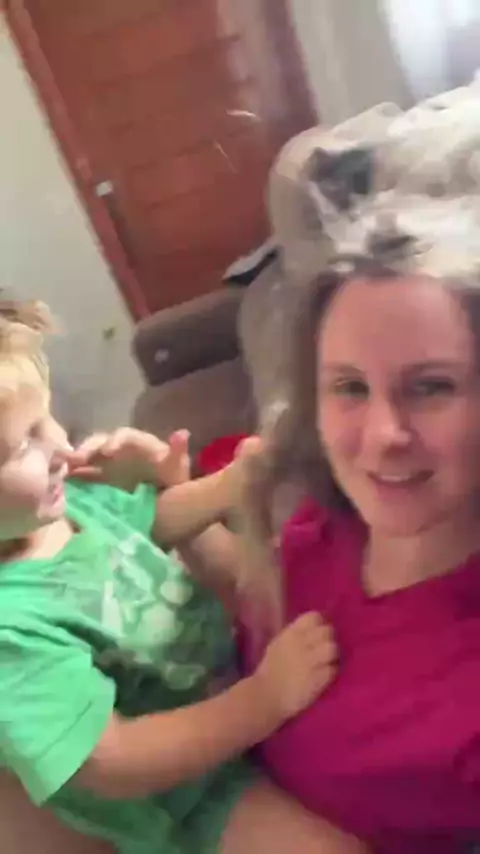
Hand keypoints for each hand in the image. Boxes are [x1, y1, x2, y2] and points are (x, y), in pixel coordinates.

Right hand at [68, 428, 190, 490]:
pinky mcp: (97, 480)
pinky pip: (81, 476)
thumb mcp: (177, 468)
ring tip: (61, 472)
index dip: (114, 441)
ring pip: (86, 458)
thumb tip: (182, 433)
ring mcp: (105, 465)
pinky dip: (71, 480)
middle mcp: (118, 450)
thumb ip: (177, 452)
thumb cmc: (172, 481)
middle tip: (73, 461)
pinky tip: (62, 486)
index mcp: (138, 443)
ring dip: (74, 463)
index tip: (106, 452)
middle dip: (86, 450)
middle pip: (98, 444)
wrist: (167, 503)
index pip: (124, 436)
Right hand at [252, 613, 336, 726]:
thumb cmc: (269, 671)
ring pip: (333, 648)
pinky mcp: (318, 680)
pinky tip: (326, 675)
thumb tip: (309, 631)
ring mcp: (310, 662)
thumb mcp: (277, 645)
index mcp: (290, 634)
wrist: (265, 697)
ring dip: (333, 655)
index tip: (318, 632)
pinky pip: (333, 670)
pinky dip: (331, 672)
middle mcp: (302, 644)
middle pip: (327, 631)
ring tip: (328, 662)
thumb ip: (293, 636)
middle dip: (328, 638)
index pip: (314, 617)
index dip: (319, 624)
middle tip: (324, 648)